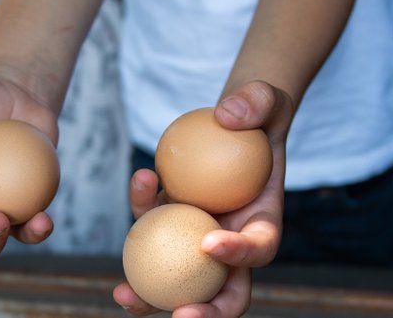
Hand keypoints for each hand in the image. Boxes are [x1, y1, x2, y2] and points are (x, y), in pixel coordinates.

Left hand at [114, 80, 290, 316]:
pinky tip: (138, 180)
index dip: (239, 256)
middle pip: (224, 292)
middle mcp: (233, 241)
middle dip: (205, 313)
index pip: (259, 250)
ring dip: (151, 297)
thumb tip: (227, 114)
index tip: (211, 242)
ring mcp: (198, 236)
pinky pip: (151, 227)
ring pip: (177, 280)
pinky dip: (140, 214)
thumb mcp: (268, 97)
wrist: (237, 118)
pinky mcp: (171, 220)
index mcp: (264, 223)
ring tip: (123, 295)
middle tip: (180, 315)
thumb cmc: (260, 110)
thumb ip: (256, 101)